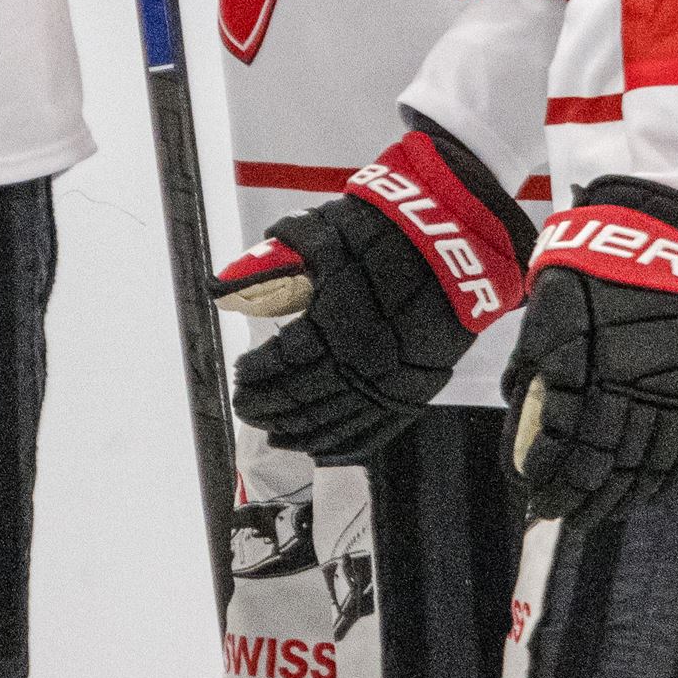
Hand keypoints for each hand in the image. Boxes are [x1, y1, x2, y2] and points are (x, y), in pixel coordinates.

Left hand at [219, 122, 532, 462]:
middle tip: (245, 406)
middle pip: (302, 398)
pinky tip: (317, 446)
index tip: (239, 372)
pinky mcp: (415, 392)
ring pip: (334, 422)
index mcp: (334, 321)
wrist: (456, 243)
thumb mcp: (319, 234)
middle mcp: (361, 361)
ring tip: (272, 429)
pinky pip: (372, 432)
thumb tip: (221, 286)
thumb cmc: (383, 230)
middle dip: (267, 405)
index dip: (255, 373)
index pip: (282, 362)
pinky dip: (340, 444)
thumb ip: (270, 262)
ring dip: (297, 429)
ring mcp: (391, 382)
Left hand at [504, 178, 677, 526]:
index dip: (548, 476)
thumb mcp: (544, 318)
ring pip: (643, 468)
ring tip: (597, 516)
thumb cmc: (584, 279)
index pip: (563, 443)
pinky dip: (663, 483)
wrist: (651, 248)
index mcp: (581, 367)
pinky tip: (643, 497)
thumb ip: (533, 368)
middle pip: (603, 466)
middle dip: (578, 499)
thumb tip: (518, 408)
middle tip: (561, 515)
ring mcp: (666, 393)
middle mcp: (625, 387)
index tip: (533, 493)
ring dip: (618, 500)